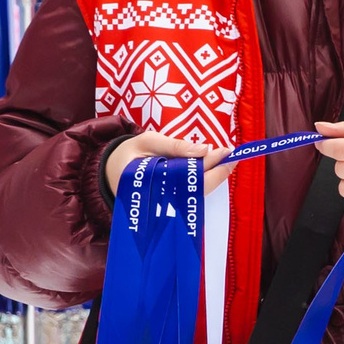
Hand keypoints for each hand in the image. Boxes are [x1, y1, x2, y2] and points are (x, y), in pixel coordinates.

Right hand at [105, 130, 233, 198]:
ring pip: (197, 192)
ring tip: (227, 158)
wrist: (110, 171)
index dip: (209, 163)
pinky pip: (192, 192)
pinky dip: (205, 179)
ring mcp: (168, 202)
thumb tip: (204, 149)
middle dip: (218, 171)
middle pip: (198, 187)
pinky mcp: (172, 201)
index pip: (188, 174)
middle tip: (233, 155)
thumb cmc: (129, 154)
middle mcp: (163, 197)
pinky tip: (215, 167)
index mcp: (154, 181)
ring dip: (214, 175)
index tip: (226, 151)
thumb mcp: (148, 141)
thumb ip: (174, 145)